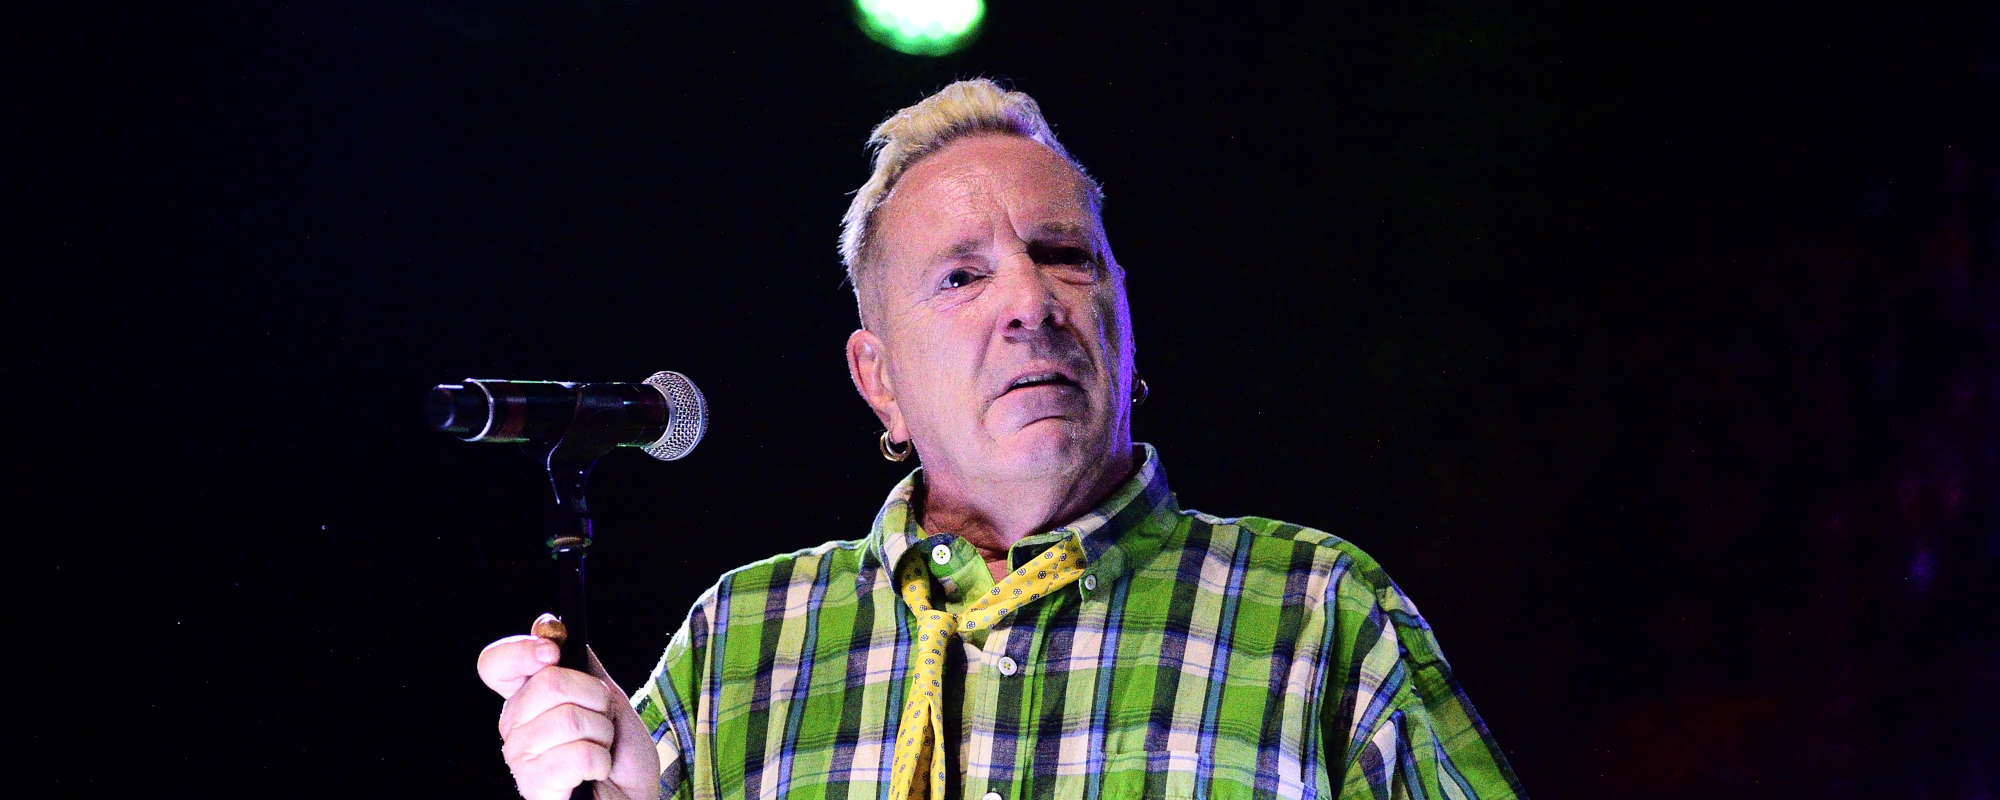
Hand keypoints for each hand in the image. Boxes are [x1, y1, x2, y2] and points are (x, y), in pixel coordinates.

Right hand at [478, 624, 661, 799]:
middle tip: (602, 721)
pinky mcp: (534, 787)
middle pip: (549, 682)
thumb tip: (547, 623)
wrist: (632, 799)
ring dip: (602, 735)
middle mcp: (513, 727)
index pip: (495, 664)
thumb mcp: (606, 697)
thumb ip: (579, 662)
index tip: (554, 651)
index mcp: (525, 700)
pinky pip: (577, 754)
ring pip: (570, 718)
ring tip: (600, 751)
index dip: (521, 650)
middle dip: (595, 699)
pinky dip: (600, 762)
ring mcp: (519, 758)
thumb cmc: (619, 754)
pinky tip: (594, 775)